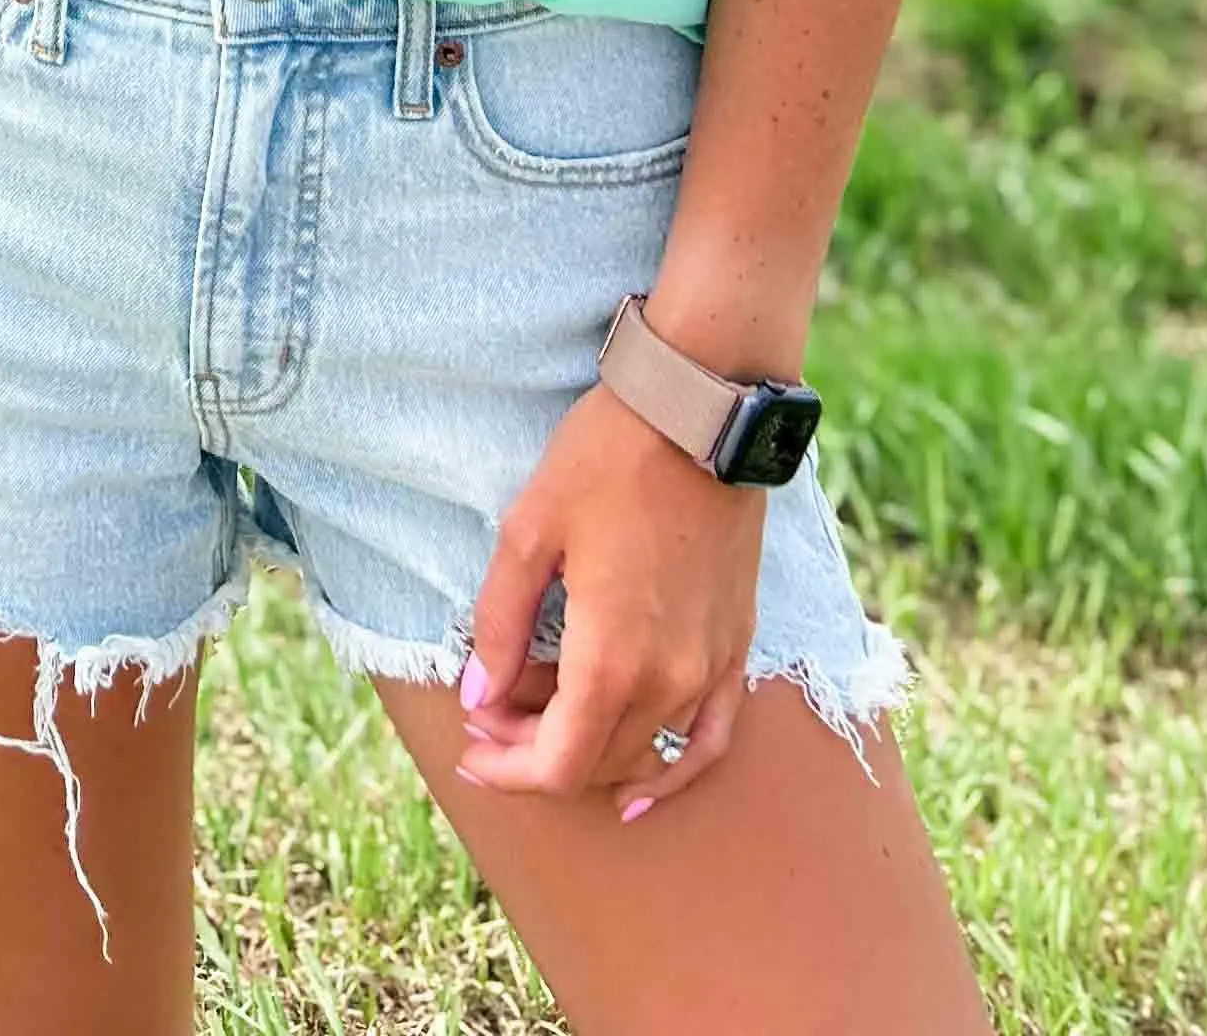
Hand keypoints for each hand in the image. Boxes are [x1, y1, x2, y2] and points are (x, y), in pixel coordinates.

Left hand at [452, 382, 766, 821]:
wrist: (699, 416)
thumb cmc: (606, 461)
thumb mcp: (528, 531)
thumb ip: (500, 623)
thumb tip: (479, 694)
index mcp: (613, 659)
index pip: (558, 765)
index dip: (508, 769)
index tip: (469, 745)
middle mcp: (670, 681)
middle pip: (596, 762)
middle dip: (532, 751)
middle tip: (489, 712)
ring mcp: (711, 668)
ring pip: (643, 751)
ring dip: (587, 748)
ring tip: (537, 713)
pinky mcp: (736, 647)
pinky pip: (710, 739)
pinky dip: (672, 772)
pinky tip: (641, 791)